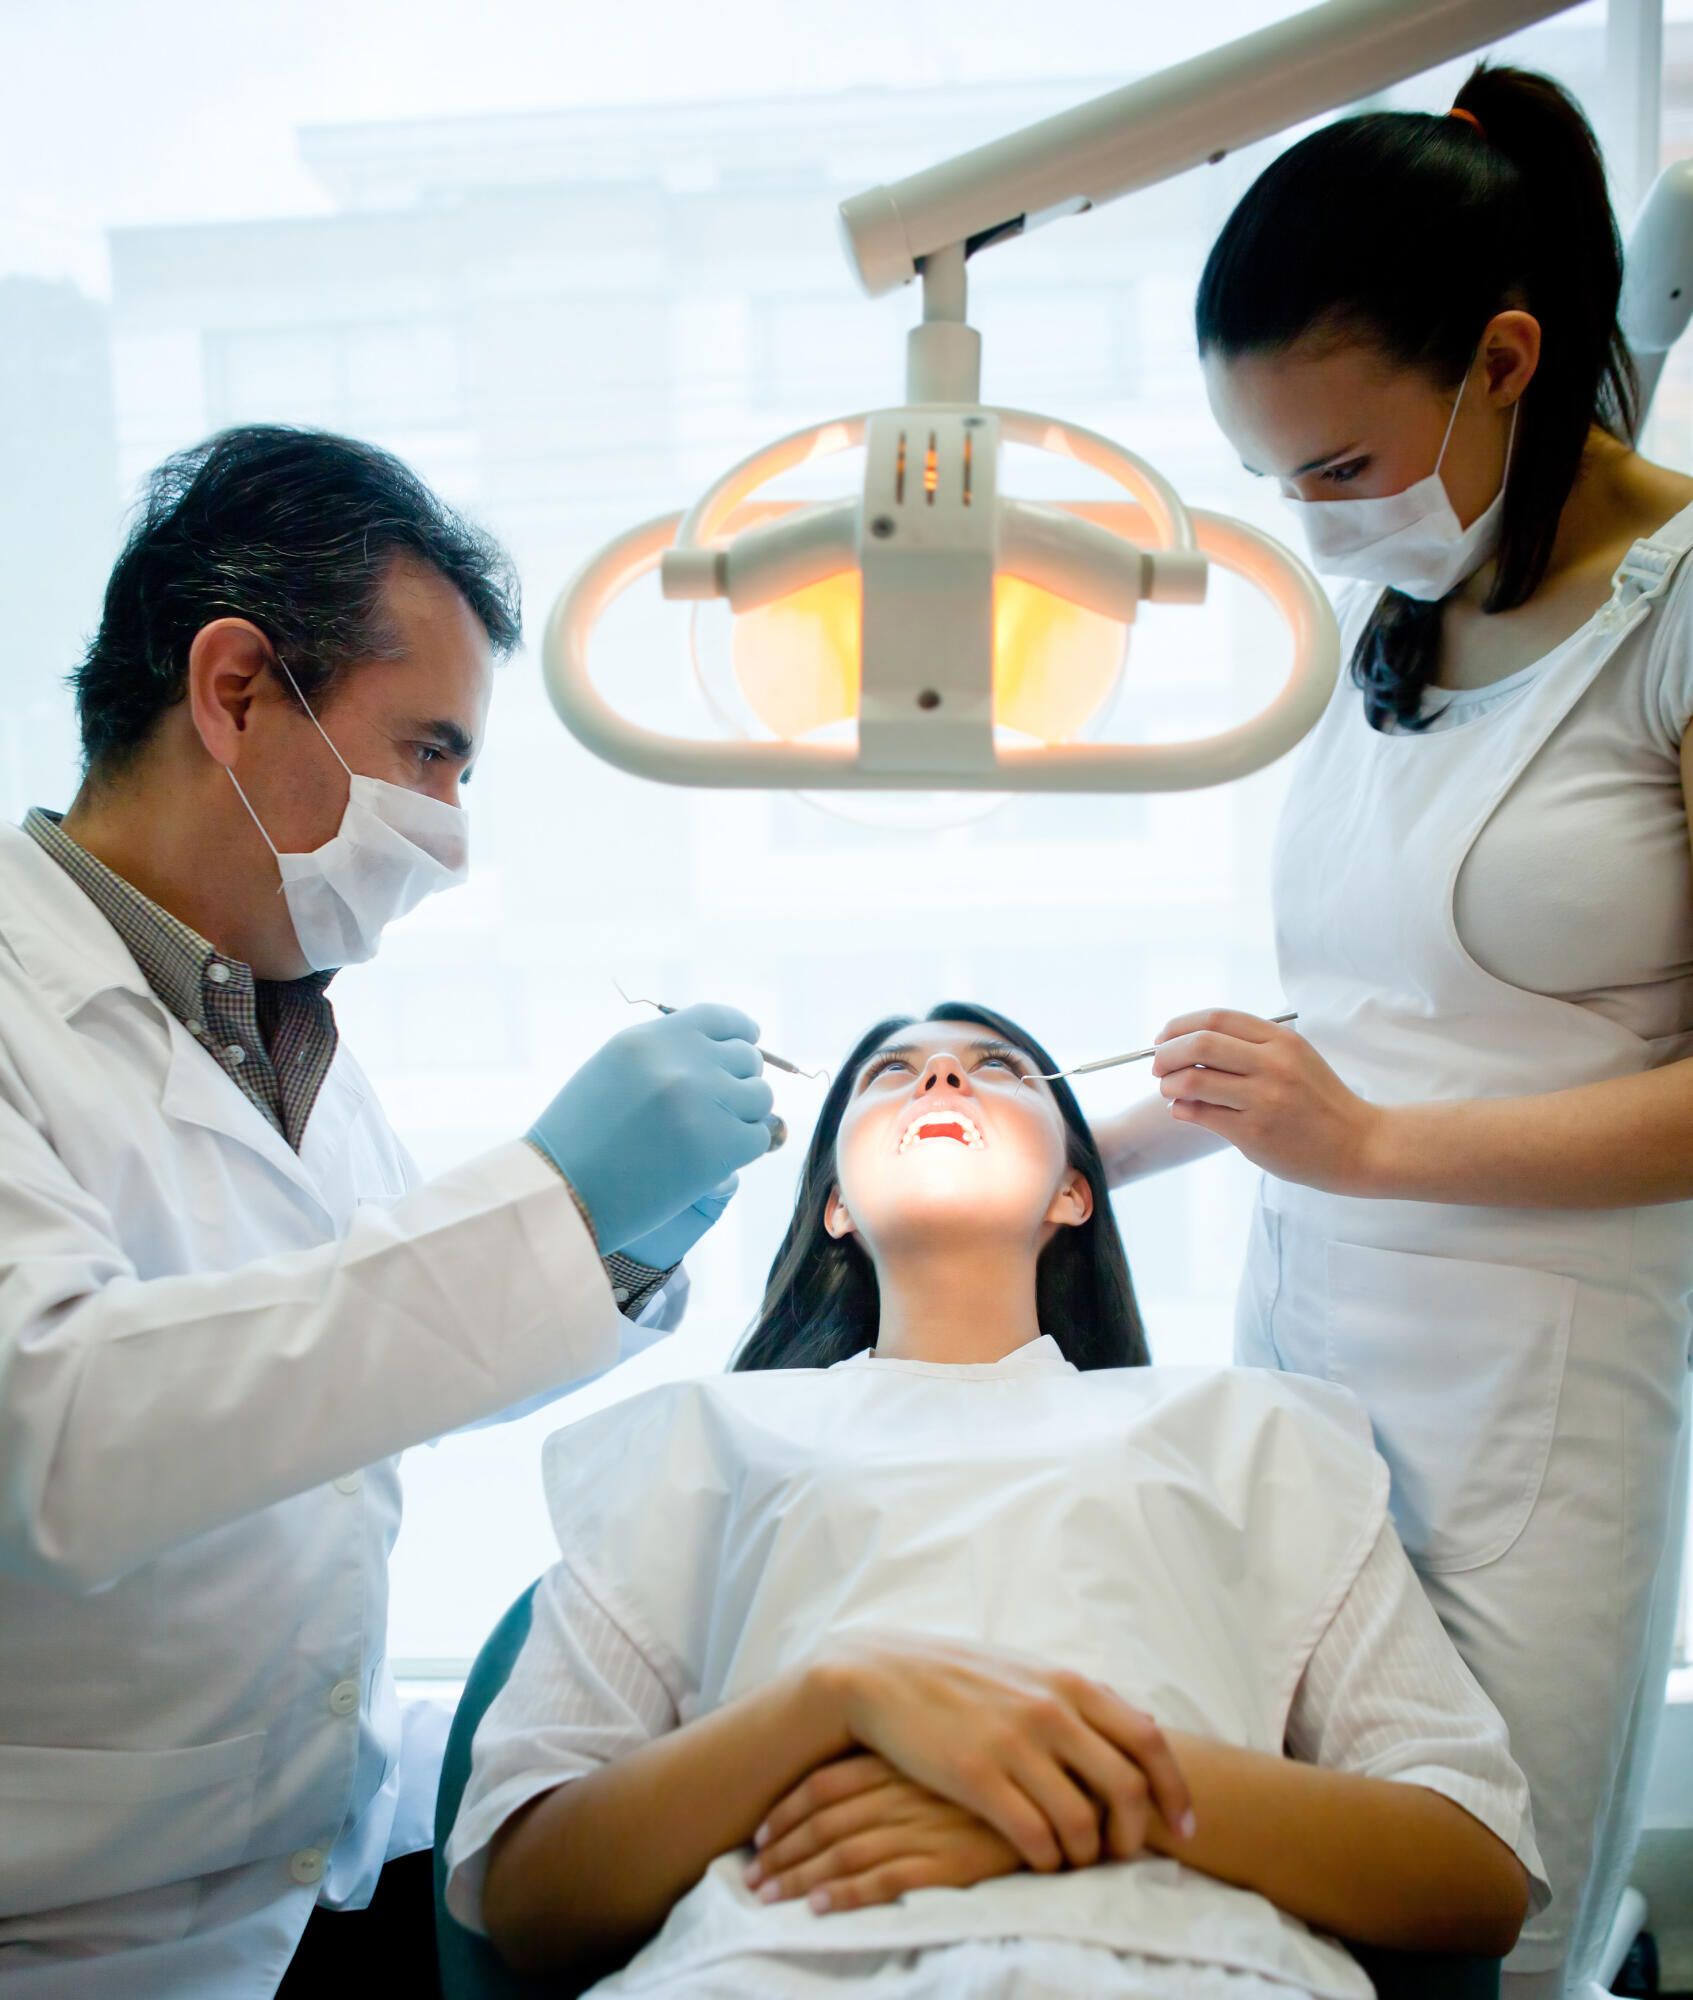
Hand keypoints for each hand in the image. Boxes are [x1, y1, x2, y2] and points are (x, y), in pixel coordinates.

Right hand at [530, 1005, 773, 1252]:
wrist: (561, 1196)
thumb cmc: (580, 1140)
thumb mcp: (613, 1071)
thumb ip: (663, 1056)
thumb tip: (723, 1051)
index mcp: (651, 1039)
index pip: (719, 1019)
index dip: (741, 1031)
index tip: (750, 1040)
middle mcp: (682, 1063)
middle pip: (746, 1059)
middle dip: (738, 1081)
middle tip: (717, 1108)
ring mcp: (705, 1103)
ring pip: (760, 1097)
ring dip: (743, 1116)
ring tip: (710, 1136)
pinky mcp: (722, 1146)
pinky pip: (758, 1137)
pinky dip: (742, 1149)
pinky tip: (711, 1160)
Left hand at [744, 1754, 1018, 1913]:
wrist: (1064, 1785)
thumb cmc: (1004, 1768)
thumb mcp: (950, 1748)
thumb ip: (910, 1758)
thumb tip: (865, 1780)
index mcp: (900, 1758)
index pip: (824, 1783)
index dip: (787, 1809)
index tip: (762, 1833)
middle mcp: (903, 1789)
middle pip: (824, 1821)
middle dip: (782, 1851)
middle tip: (752, 1876)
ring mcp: (923, 1824)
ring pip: (844, 1851)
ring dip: (799, 1877)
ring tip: (768, 1897)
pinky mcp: (947, 1860)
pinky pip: (884, 1879)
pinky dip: (847, 1894)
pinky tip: (820, 1908)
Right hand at [812, 1634, 1191, 1874]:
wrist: (884, 1674)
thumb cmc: (962, 1677)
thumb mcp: (1030, 1671)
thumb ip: (1083, 1700)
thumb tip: (1142, 1729)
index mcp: (1069, 1683)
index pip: (1149, 1741)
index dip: (1175, 1790)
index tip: (1184, 1827)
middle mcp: (1050, 1711)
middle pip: (1127, 1788)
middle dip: (1135, 1835)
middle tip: (1122, 1855)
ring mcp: (1014, 1743)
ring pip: (1082, 1822)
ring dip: (1087, 1856)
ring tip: (1076, 1861)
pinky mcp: (976, 1775)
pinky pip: (1033, 1836)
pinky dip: (1048, 1860)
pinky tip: (1040, 1860)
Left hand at [1152, 1009, 1383, 1194]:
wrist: (1357, 1145)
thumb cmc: (1320, 1101)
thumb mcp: (1295, 1059)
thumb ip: (1251, 1047)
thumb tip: (1188, 1044)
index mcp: (1281, 1040)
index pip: (1216, 1019)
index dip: (1180, 1026)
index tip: (1162, 1038)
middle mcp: (1272, 1064)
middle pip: (1199, 1044)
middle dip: (1166, 1053)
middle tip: (1157, 1065)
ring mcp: (1263, 1099)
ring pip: (1193, 1081)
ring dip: (1169, 1084)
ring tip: (1168, 1090)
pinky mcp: (1254, 1132)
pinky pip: (1201, 1115)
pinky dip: (1181, 1109)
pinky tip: (1182, 1110)